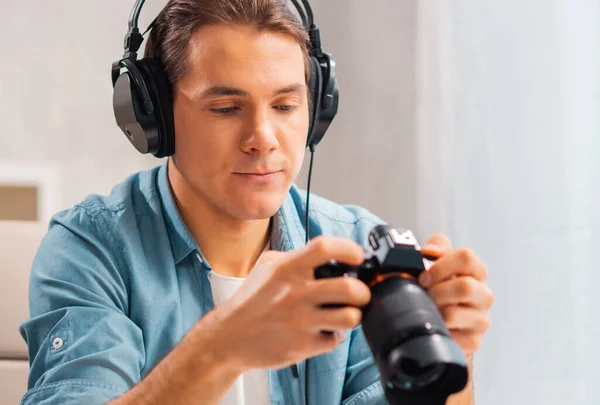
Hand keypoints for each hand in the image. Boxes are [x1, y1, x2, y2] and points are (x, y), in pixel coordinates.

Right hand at [211, 236, 371, 371]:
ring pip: (350, 317)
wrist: (228, 337)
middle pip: (350, 288)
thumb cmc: (250, 300)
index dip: (349, 249)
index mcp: (287, 269)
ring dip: (353, 315)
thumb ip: (295, 256)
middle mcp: (295, 293)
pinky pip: (334, 340)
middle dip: (363, 291)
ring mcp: (300, 321)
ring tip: (346, 313)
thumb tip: (327, 253)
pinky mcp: (302, 346)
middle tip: (360, 293)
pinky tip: (324, 331)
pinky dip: (334, 336)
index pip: (325, 248)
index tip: (357, 256)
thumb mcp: (266, 267)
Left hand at [418, 234, 493, 355]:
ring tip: (425, 310)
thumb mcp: (434, 264)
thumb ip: (435, 249)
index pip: (466, 257)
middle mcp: (483, 294)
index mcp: (475, 271)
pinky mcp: (473, 340)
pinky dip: (435, 329)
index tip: (423, 277)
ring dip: (433, 311)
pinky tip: (432, 326)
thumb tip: (431, 251)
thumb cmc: (436, 289)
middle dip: (436, 291)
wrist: (437, 323)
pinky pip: (450, 335)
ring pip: (454, 313)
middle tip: (423, 295)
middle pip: (464, 287)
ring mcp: (481, 319)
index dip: (441, 265)